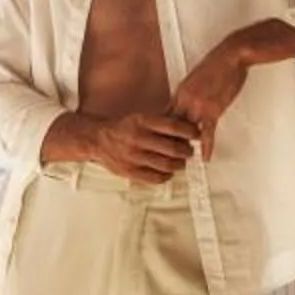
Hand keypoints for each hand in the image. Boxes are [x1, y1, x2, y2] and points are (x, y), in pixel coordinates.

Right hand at [69, 110, 200, 184]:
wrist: (97, 139)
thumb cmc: (123, 127)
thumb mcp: (140, 117)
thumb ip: (161, 122)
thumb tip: (187, 127)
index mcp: (142, 122)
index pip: (173, 126)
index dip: (190, 132)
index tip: (198, 134)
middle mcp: (138, 138)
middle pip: (172, 148)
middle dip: (187, 151)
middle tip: (191, 151)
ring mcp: (133, 156)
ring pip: (166, 164)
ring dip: (179, 165)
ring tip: (182, 162)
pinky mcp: (129, 171)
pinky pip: (154, 177)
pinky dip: (166, 176)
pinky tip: (169, 172)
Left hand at [167, 42, 253, 159]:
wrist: (231, 55)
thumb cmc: (217, 62)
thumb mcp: (196, 77)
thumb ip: (190, 90)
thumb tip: (188, 98)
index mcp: (180, 92)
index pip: (165, 115)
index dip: (161, 130)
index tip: (159, 141)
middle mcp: (184, 101)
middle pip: (171, 127)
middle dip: (169, 142)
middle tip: (166, 156)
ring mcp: (198, 106)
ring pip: (186, 132)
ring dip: (185, 146)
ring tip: (183, 160)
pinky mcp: (213, 110)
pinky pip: (207, 133)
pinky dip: (206, 146)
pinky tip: (205, 157)